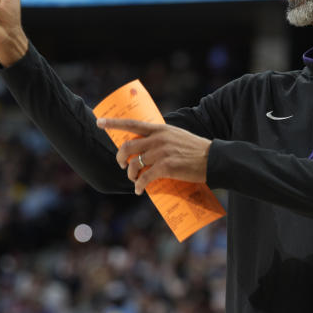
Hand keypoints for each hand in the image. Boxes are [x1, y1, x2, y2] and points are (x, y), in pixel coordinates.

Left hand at [96, 119, 211, 193]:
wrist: (214, 159)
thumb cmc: (197, 150)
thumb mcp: (177, 135)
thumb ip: (162, 137)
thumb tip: (148, 146)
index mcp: (160, 129)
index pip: (131, 123)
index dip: (113, 123)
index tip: (99, 122)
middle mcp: (158, 139)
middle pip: (128, 147)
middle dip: (120, 157)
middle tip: (122, 164)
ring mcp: (161, 153)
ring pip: (134, 164)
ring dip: (130, 174)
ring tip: (134, 180)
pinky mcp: (166, 168)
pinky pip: (144, 178)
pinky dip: (139, 186)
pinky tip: (140, 190)